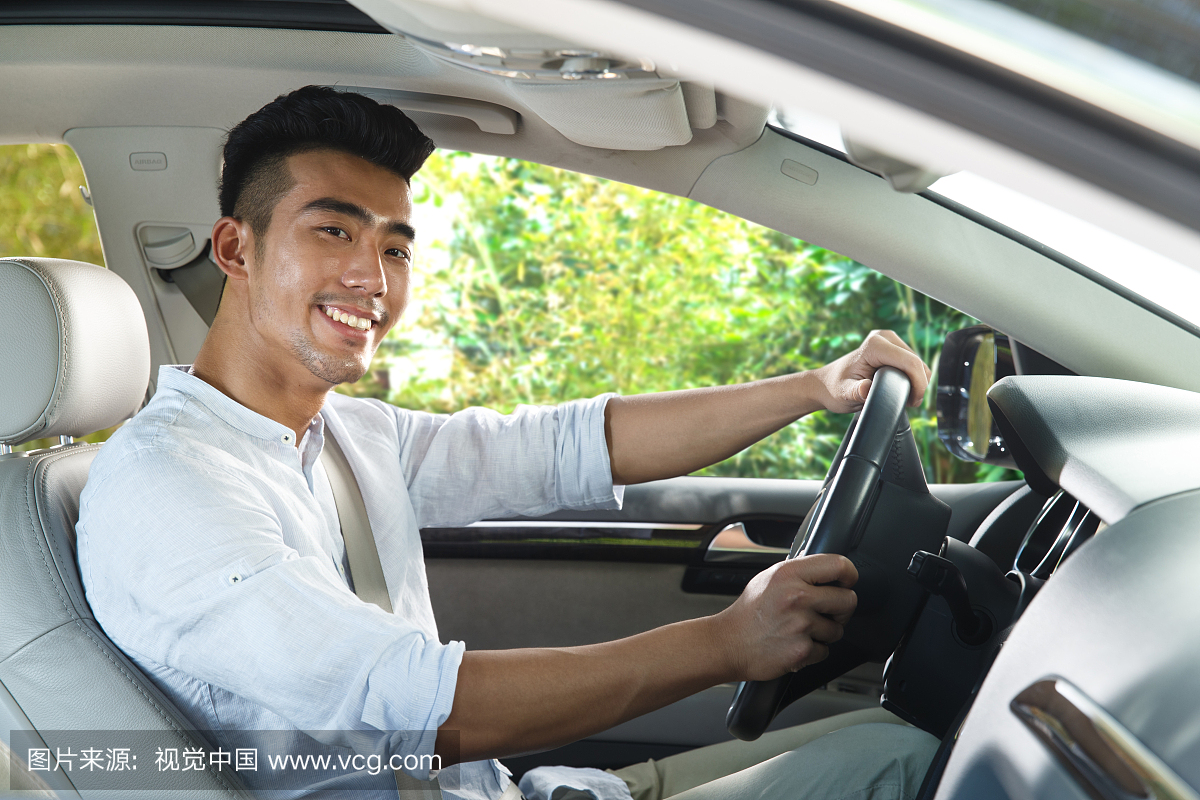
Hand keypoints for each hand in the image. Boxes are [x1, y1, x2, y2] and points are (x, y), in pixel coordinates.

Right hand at [712, 554, 858, 680]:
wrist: (728, 643)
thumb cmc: (749, 612)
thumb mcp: (769, 578)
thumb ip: (799, 573)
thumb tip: (828, 572)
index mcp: (789, 574)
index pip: (839, 565)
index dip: (849, 575)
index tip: (847, 582)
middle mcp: (797, 597)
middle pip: (848, 600)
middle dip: (841, 609)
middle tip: (825, 612)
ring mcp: (800, 625)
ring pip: (838, 629)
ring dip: (825, 633)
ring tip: (801, 629)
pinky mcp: (802, 650)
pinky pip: (825, 650)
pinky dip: (813, 651)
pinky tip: (795, 643)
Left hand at [811, 330, 930, 411]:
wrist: (827, 382)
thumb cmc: (835, 388)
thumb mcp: (844, 393)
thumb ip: (856, 392)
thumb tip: (866, 389)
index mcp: (874, 345)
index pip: (910, 362)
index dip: (918, 384)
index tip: (912, 402)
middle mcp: (884, 337)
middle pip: (917, 362)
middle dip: (919, 385)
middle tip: (909, 403)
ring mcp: (890, 339)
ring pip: (918, 363)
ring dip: (917, 382)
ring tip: (905, 398)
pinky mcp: (895, 346)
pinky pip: (914, 363)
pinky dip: (913, 377)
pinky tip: (903, 389)